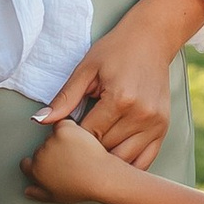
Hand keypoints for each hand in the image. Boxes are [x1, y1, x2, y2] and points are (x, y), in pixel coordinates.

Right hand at [23, 112, 126, 203]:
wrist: (100, 176)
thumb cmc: (82, 188)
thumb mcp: (56, 197)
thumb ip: (37, 193)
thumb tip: (27, 191)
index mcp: (36, 170)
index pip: (26, 163)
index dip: (37, 163)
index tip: (50, 163)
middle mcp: (40, 154)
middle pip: (42, 147)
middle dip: (53, 151)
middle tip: (70, 158)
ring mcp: (51, 140)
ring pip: (53, 135)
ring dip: (63, 139)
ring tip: (77, 151)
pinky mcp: (64, 129)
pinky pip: (64, 123)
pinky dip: (71, 128)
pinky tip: (79, 139)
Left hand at [33, 0, 203, 168]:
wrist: (152, 39)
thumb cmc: (117, 50)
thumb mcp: (86, 69)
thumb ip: (65, 98)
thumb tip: (40, 120)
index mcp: (120, 99)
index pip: (88, 134)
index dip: (73, 139)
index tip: (64, 136)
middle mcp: (141, 115)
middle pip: (106, 150)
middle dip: (88, 151)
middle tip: (75, 147)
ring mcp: (155, 124)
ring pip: (124, 159)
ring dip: (107, 160)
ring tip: (93, 153)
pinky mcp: (163, 128)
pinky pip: (145, 160)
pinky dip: (127, 164)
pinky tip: (114, 160)